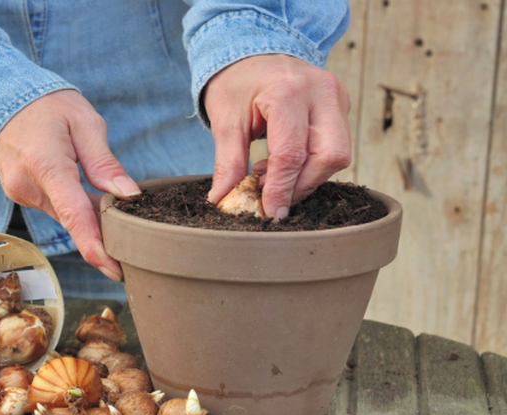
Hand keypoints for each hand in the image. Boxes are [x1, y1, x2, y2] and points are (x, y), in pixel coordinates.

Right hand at [0, 90, 139, 281]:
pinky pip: (54, 207)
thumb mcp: (83, 121)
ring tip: (114, 209)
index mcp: (46, 165)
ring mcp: (21, 192)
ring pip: (65, 216)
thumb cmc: (46, 104)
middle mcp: (28, 185)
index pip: (75, 216)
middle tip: (134, 241)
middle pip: (73, 220)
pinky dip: (73, 206)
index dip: (96, 247)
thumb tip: (129, 195)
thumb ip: (105, 161)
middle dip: (102, 232)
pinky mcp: (21, 193)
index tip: (115, 270)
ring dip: (88, 217)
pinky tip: (89, 198)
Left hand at [203, 54, 350, 218]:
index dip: (281, 189)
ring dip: (307, 177)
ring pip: (337, 155)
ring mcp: (337, 97)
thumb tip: (222, 200)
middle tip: (272, 196)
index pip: (291, 153)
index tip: (270, 212)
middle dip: (302, 184)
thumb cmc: (237, 83)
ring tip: (272, 176)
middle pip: (329, 156)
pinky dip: (312, 165)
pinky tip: (284, 165)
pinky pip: (335, 146)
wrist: (253, 52)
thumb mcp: (225, 121)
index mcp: (287, 92)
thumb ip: (228, 163)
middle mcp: (321, 92)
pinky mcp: (342, 106)